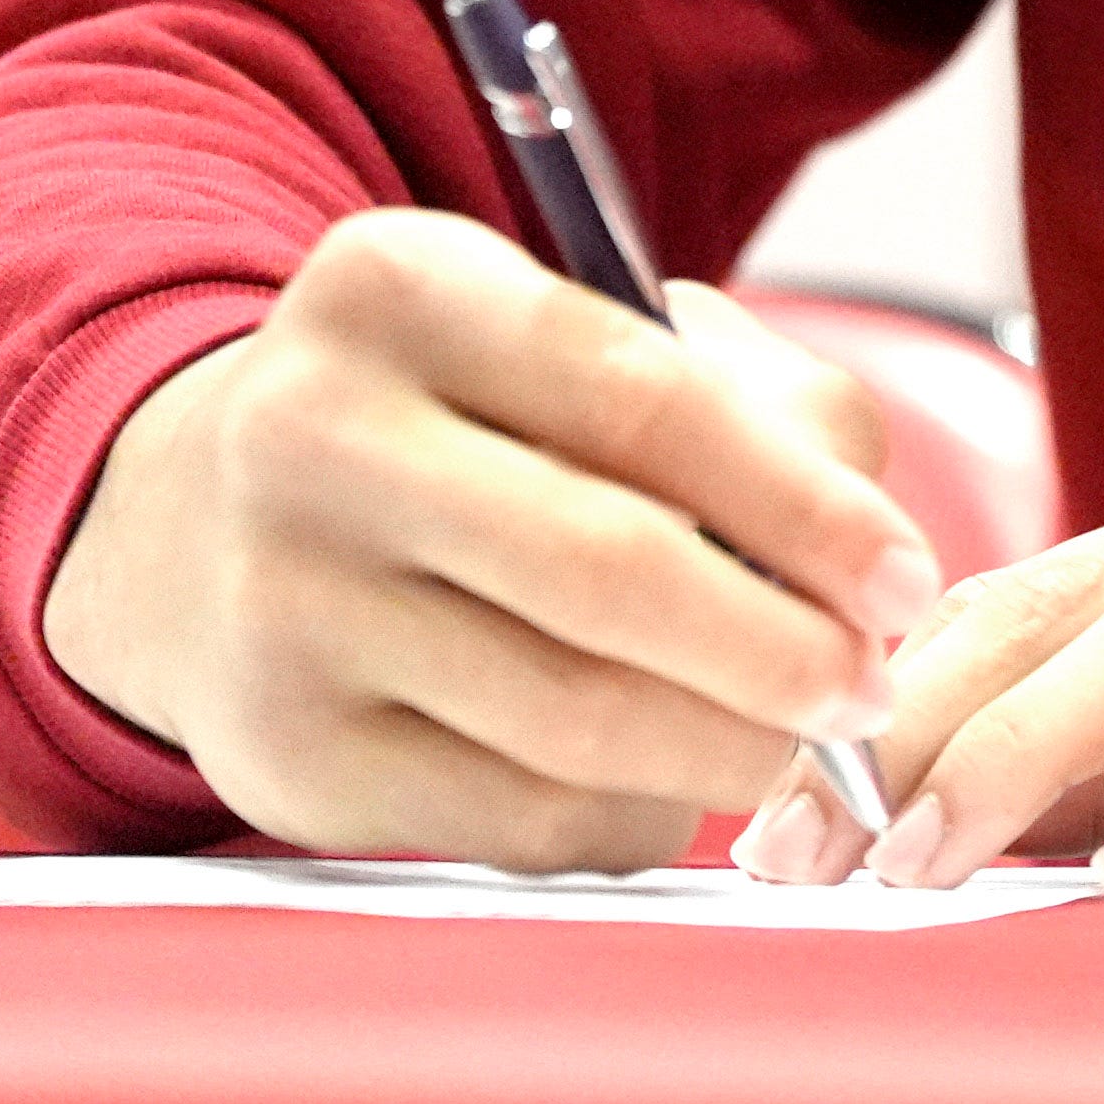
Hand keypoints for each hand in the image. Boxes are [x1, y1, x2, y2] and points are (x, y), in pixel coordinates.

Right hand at [40, 207, 944, 867]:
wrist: (196, 525)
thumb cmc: (463, 419)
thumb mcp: (582, 336)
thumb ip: (761, 408)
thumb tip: (874, 568)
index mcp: (398, 287)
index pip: (639, 396)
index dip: (798, 504)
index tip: (907, 581)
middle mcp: (311, 436)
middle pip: (604, 569)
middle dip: (776, 645)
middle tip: (873, 686)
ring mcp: (283, 609)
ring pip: (571, 717)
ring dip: (724, 745)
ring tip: (802, 737)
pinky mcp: (287, 760)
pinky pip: (516, 816)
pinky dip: (631, 808)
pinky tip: (670, 775)